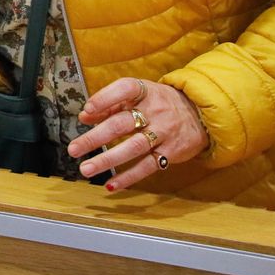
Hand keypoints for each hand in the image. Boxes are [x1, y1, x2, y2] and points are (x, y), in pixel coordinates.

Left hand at [68, 76, 208, 191]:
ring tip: (86, 169)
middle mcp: (155, 111)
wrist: (201, 114)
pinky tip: (110, 185)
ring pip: (133, 147)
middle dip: (96, 137)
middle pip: (122, 124)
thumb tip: (84, 116)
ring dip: (108, 160)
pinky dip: (129, 177)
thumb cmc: (159, 103)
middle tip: (73, 149)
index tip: (87, 110)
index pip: (125, 89)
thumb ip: (110, 104)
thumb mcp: (140, 95)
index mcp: (146, 91)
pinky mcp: (171, 152)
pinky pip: (147, 166)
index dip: (105, 98)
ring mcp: (164, 132)